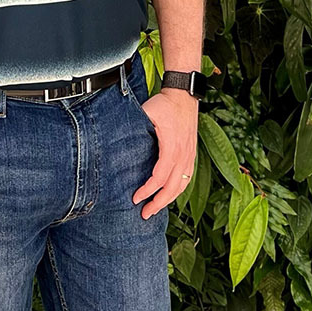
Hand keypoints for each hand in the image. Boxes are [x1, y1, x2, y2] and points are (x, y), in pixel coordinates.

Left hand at [131, 88, 198, 219]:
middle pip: (172, 188)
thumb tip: (119, 140)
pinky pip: (187, 179)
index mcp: (171, 147)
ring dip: (168, 200)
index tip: (135, 198)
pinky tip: (169, 195)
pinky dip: (178, 191)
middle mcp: (183, 155)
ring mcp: (189, 156)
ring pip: (181, 186)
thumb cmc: (165, 104)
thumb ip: (137, 127)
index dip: (147, 191)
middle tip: (144, 214)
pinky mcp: (191, 155)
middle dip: (158, 204)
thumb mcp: (147, 112)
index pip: (159, 177)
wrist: (183, 96)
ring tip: (155, 209)